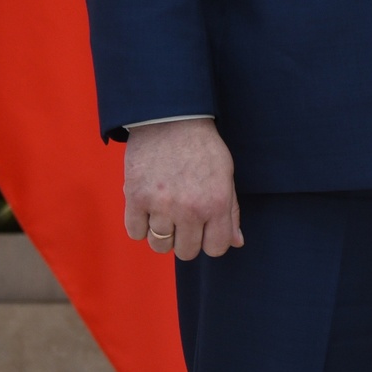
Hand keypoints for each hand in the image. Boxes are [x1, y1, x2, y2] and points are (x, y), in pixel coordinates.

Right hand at [123, 118, 242, 260]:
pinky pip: (135, 233)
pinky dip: (140, 225)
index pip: (216, 248)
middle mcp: (190, 209)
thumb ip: (231, 212)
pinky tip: (148, 209)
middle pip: (186, 252)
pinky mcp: (136, 198)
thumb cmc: (202, 147)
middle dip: (186, 239)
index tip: (205, 229)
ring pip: (160, 246)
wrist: (171, 119)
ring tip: (164, 212)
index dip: (211, 241)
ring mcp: (161, 205)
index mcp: (216, 204)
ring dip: (162, 233)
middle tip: (183, 218)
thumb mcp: (226, 175)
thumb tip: (236, 242)